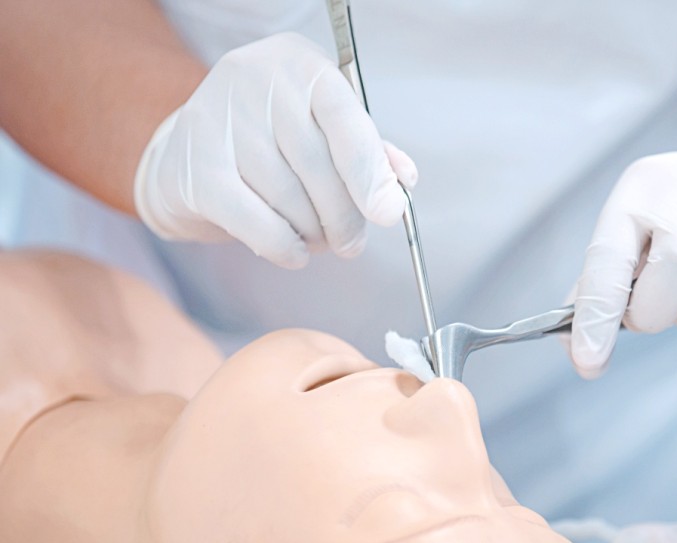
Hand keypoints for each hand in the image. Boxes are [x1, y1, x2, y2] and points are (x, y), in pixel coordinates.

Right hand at [134, 32, 416, 268]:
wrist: (184, 154)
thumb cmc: (269, 141)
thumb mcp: (322, 129)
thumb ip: (366, 150)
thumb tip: (402, 181)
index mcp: (299, 65)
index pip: (346, 121)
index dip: (371, 174)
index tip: (388, 214)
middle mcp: (256, 82)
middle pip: (319, 167)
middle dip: (344, 217)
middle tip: (351, 243)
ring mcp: (219, 122)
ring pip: (291, 199)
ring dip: (314, 233)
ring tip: (317, 238)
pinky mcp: (196, 169)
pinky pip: (257, 223)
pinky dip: (283, 247)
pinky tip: (293, 252)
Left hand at [568, 125, 676, 377]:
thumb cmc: (676, 217)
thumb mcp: (629, 231)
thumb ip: (598, 288)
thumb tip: (577, 348)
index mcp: (641, 191)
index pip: (611, 258)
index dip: (597, 315)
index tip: (589, 361)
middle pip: (674, 268)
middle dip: (654, 312)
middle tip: (650, 311)